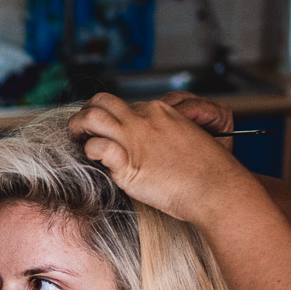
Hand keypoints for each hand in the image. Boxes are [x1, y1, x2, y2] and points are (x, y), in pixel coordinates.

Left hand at [67, 92, 255, 224]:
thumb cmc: (206, 172)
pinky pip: (97, 147)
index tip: (109, 131)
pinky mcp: (128, 162)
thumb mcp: (187, 140)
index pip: (125, 107)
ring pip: (92, 116)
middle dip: (86, 112)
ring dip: (77, 125)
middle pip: (103, 101)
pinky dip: (89, 151)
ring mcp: (135, 139)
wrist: (215, 188)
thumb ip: (164, 136)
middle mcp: (145, 119)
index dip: (113, 119)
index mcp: (161, 111)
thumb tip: (146, 145)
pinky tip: (92, 158)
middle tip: (80, 127)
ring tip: (75, 137)